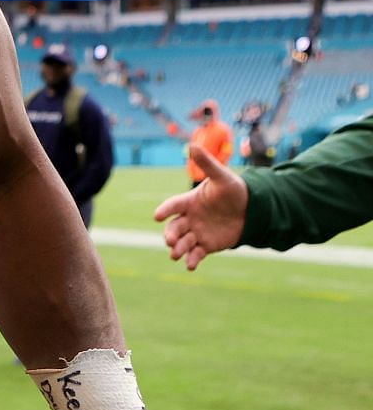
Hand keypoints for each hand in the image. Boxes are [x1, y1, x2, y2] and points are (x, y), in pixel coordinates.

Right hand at [153, 146, 248, 269]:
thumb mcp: (222, 176)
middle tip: (169, 241)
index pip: (173, 205)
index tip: (156, 216)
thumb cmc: (234, 190)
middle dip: (169, 235)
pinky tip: (190, 265)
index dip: (164, 210)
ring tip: (176, 254)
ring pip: (182, 242)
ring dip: (177, 249)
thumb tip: (192, 144)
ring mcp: (197, 232)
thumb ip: (207, 163)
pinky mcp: (207, 245)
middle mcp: (190, 218)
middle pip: (173, 227)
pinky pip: (196, 254)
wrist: (252, 210)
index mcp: (189, 201)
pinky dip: (191, 260)